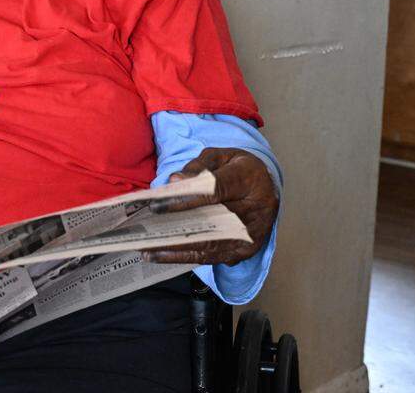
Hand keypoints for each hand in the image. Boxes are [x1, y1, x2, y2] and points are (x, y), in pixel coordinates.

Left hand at [143, 148, 278, 266]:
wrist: (267, 187)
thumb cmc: (239, 169)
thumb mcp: (221, 156)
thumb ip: (197, 166)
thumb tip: (174, 181)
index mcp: (249, 180)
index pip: (215, 191)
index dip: (185, 200)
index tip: (158, 205)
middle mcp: (255, 209)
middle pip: (211, 222)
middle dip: (176, 228)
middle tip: (146, 232)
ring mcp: (253, 233)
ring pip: (211, 245)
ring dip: (177, 249)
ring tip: (147, 250)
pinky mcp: (247, 250)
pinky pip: (213, 257)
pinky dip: (186, 257)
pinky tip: (163, 255)